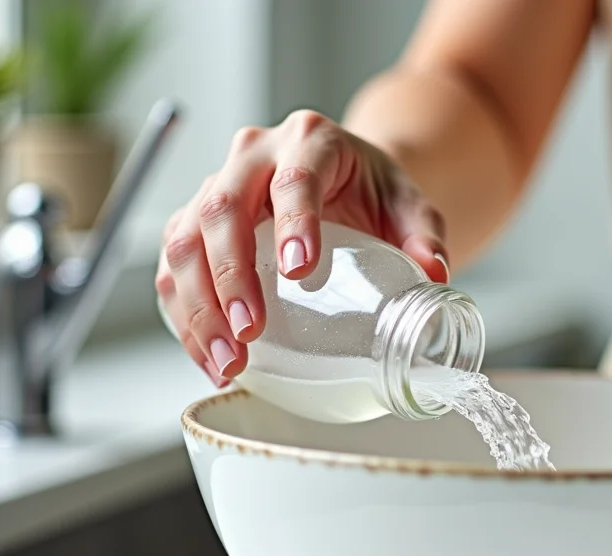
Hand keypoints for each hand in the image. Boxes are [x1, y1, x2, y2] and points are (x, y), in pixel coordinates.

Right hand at [155, 109, 449, 385]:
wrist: (347, 182)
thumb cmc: (375, 193)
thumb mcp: (411, 206)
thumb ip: (425, 235)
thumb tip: (435, 273)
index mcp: (311, 140)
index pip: (296, 177)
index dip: (293, 221)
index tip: (298, 271)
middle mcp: (253, 155)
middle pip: (224, 209)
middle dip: (231, 276)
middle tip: (250, 332)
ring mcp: (216, 186)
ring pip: (185, 240)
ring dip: (199, 306)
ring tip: (227, 359)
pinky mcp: (194, 222)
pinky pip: (175, 268)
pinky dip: (185, 316)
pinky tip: (209, 356)